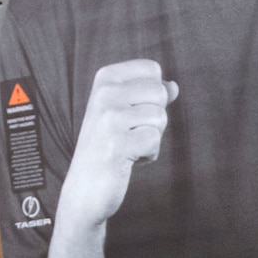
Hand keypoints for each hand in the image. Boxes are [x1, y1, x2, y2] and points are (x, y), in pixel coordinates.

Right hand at [65, 60, 178, 220]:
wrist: (85, 187)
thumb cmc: (108, 147)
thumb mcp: (125, 113)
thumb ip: (148, 97)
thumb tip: (173, 86)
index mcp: (105, 78)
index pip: (152, 70)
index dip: (153, 96)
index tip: (131, 113)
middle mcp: (104, 93)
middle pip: (160, 93)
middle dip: (154, 118)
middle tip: (130, 133)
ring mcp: (109, 118)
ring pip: (160, 117)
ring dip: (151, 138)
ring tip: (128, 147)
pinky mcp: (117, 144)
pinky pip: (154, 140)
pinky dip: (149, 154)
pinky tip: (128, 159)